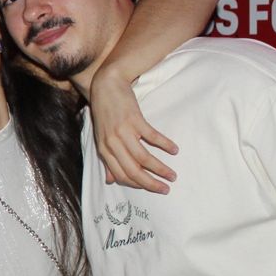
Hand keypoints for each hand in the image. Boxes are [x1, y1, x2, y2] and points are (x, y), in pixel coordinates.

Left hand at [89, 67, 177, 192]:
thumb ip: (107, 160)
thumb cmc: (104, 113)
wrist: (105, 86)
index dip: (138, 184)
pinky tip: (174, 150)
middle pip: (133, 170)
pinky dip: (165, 145)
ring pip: (144, 158)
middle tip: (166, 189)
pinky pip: (152, 137)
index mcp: (104, 150)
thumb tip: (110, 180)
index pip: (122, 175)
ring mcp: (123, 132)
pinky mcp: (134, 119)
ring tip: (172, 175)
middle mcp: (112, 144)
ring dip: (160, 169)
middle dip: (151, 183)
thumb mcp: (101, 138)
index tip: (152, 188)